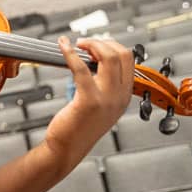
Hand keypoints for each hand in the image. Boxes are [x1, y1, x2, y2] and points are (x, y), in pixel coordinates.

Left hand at [44, 36, 132, 165]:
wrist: (66, 149)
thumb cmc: (77, 127)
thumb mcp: (99, 105)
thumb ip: (102, 86)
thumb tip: (92, 60)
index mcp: (124, 96)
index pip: (129, 59)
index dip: (111, 46)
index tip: (94, 45)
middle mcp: (120, 97)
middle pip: (121, 54)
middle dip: (101, 42)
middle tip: (83, 43)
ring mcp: (107, 99)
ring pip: (107, 57)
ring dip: (90, 44)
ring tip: (75, 44)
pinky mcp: (88, 100)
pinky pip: (81, 68)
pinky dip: (69, 53)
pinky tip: (62, 47)